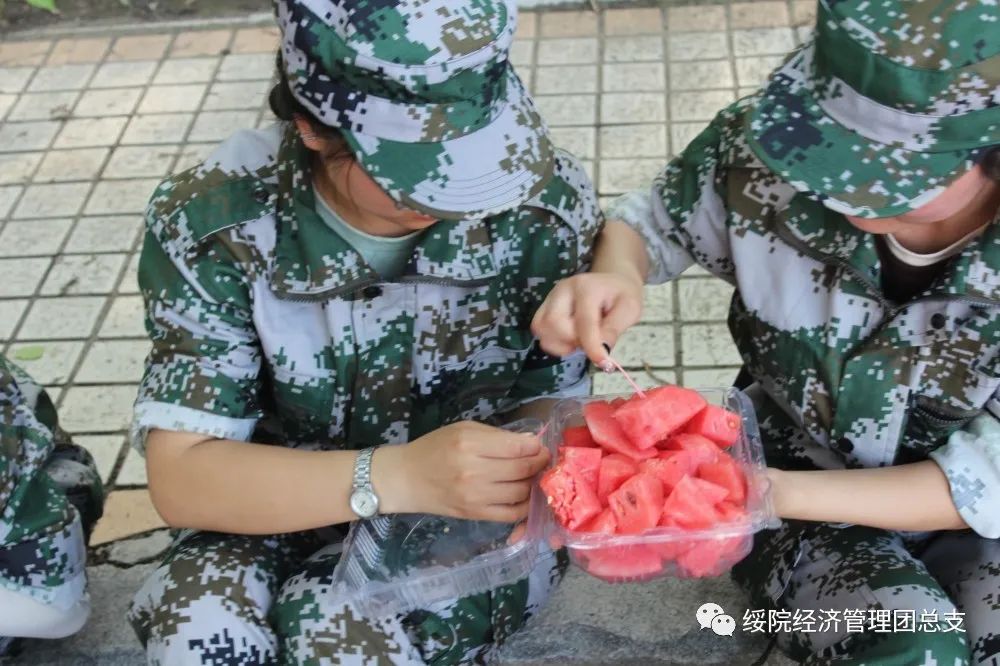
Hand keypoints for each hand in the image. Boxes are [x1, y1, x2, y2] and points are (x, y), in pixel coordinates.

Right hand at [376, 422, 549, 522]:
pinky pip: (511, 514)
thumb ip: (497, 435)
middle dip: (540, 463)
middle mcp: (474, 472)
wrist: (405, 479)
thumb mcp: (463, 430)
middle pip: (523, 470)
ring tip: (532, 475)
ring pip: (521, 493)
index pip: (517, 447)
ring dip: (533, 483)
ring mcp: (475, 497)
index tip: (539, 445)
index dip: (536, 446)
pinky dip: (525, 506)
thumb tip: (530, 440)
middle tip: (542, 459)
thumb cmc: (434, 448)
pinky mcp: (475, 515)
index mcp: (470, 445)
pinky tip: (524, 495)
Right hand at [531, 271, 643, 365]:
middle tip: (589, 343)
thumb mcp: (629, 310)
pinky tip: (569, 339)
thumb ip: (614, 329)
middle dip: (571, 341)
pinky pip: (538, 329)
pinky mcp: (544, 306)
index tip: (602, 363)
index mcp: (587, 287)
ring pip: (540, 327)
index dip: (591, 345)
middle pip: (552, 322)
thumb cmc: (621, 296)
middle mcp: (563, 289)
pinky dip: (553, 342)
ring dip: (560, 343)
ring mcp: (550, 297)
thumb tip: (602, 350)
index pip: (584, 320)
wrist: (611, 283)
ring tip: (579, 340)